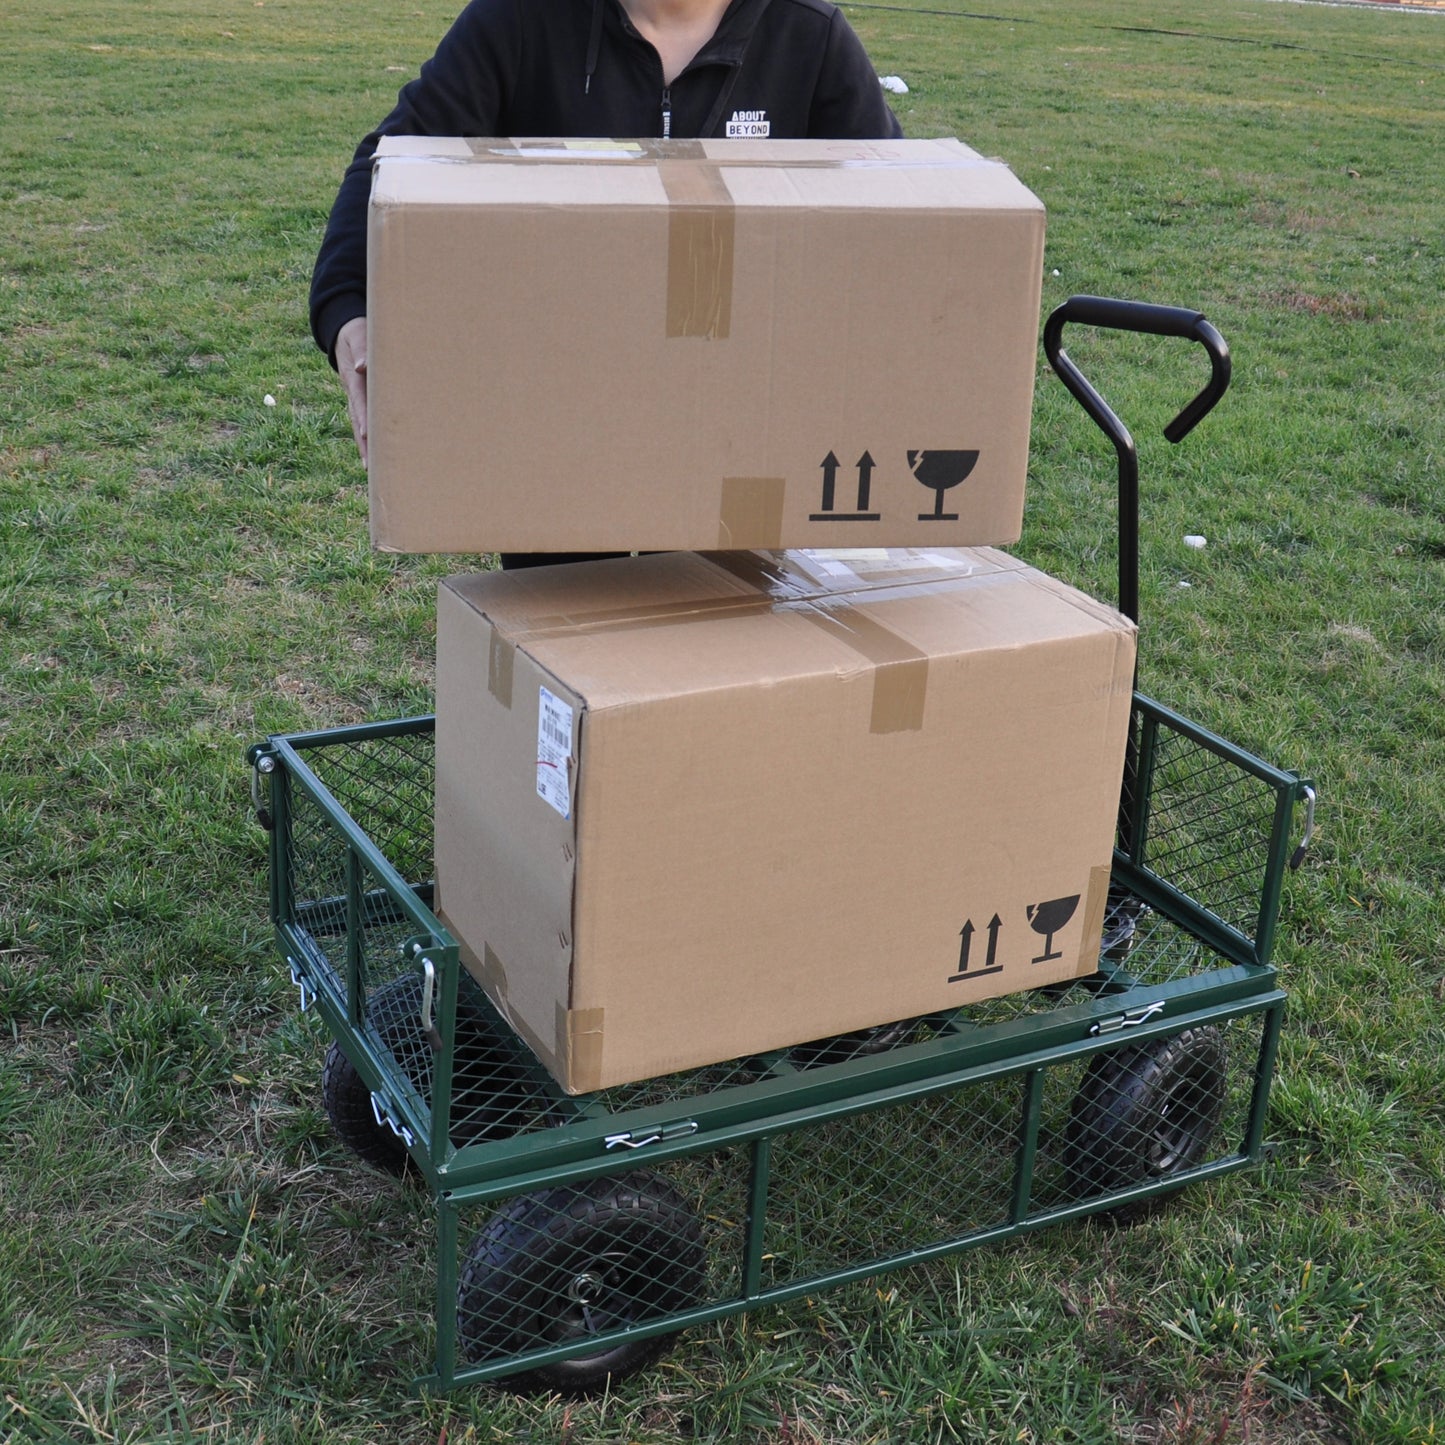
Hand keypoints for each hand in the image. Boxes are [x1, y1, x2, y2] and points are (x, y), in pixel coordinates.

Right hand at [335, 316, 368, 464]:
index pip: (360, 401)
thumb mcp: (358, 335)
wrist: (346, 333)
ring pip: (360, 427)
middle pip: (358, 422)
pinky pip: (365, 423)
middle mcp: (353, 393)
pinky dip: (369, 440)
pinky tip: (376, 458)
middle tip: (370, 466)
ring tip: (372, 471)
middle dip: (364, 444)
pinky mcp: (362, 402)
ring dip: (366, 447)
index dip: (364, 418)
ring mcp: (356, 400)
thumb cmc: (358, 333)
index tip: (366, 434)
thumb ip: (361, 349)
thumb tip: (361, 366)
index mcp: (354, 379)